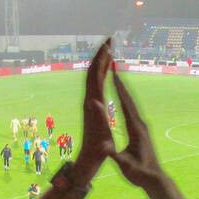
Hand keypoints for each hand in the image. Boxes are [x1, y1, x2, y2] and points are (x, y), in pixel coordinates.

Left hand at [76, 40, 115, 174]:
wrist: (88, 160)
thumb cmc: (98, 152)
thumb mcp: (102, 139)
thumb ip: (98, 121)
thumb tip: (95, 102)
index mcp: (93, 104)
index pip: (96, 76)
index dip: (102, 60)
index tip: (109, 45)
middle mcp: (89, 100)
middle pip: (93, 71)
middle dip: (101, 54)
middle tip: (110, 39)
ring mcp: (90, 102)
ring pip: (94, 76)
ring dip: (101, 61)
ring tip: (110, 48)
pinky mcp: (93, 106)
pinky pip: (97, 84)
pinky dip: (103, 72)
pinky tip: (109, 68)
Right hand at [108, 63, 162, 188]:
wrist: (154, 179)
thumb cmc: (139, 173)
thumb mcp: (124, 165)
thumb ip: (114, 154)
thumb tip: (104, 147)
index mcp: (135, 129)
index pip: (125, 105)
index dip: (119, 89)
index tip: (112, 74)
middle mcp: (140, 124)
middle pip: (129, 100)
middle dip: (121, 83)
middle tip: (113, 66)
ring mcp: (142, 127)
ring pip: (131, 104)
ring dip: (123, 90)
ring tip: (115, 76)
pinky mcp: (141, 130)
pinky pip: (131, 111)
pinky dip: (125, 100)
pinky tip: (121, 97)